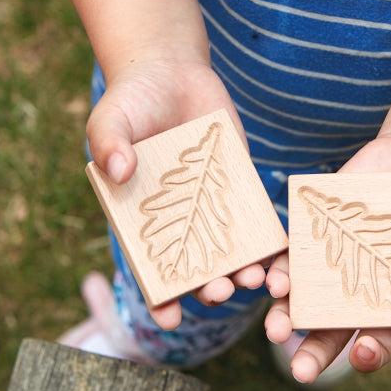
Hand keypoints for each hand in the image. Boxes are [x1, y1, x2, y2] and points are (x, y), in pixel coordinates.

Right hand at [87, 58, 267, 328]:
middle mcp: (177, 219)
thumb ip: (109, 143)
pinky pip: (255, 217)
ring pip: (229, 250)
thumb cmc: (131, 100)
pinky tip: (281, 252)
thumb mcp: (110, 117)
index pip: (149, 267)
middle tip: (220, 292)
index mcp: (139, 217)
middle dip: (207, 286)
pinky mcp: (239, 185)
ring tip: (256, 280)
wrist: (170, 71)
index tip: (168, 319)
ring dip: (242, 269)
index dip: (159, 295)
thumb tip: (119, 171)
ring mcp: (210, 204)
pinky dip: (268, 238)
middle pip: (194, 265)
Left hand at [264, 134, 390, 383]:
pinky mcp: (316, 231)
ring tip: (276, 327)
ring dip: (285, 315)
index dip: (371, 352)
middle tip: (301, 371)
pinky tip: (269, 276)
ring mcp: (334, 262)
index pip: (380, 338)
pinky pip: (291, 254)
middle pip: (332, 330)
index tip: (362, 354)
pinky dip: (277, 268)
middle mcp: (359, 290)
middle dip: (315, 352)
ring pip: (303, 298)